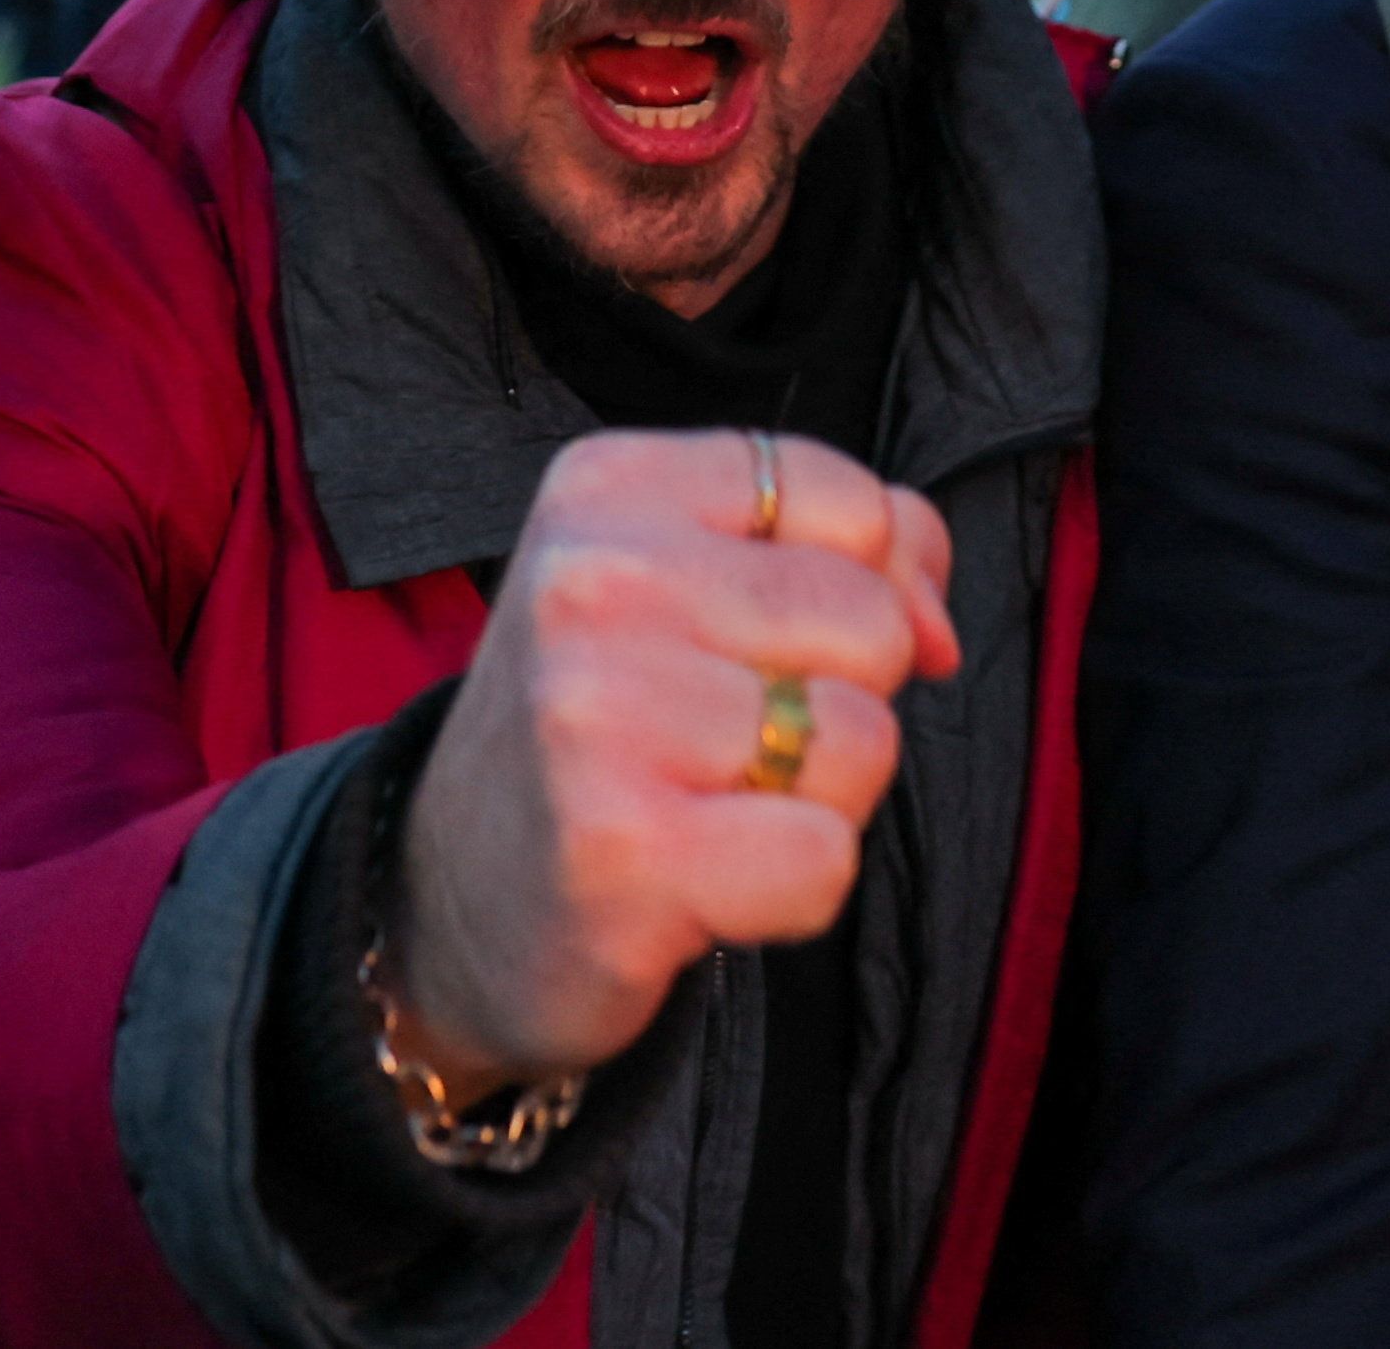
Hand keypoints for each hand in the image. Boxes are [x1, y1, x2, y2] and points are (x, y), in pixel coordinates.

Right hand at [382, 431, 956, 1090]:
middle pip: (871, 622)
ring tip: (710, 809)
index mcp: (607, 487)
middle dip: (839, 700)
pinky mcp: (622, 851)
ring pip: (860, 743)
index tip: (773, 645)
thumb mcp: (695, 585)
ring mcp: (595, 714)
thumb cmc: (608, 731)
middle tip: (724, 744)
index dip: (868, 588)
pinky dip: (791, 894)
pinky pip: (825, 861)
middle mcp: (589, 580)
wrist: (453, 902)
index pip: (852, 502)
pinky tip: (703, 881)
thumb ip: (850, 553)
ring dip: (815, 802)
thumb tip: (935, 627)